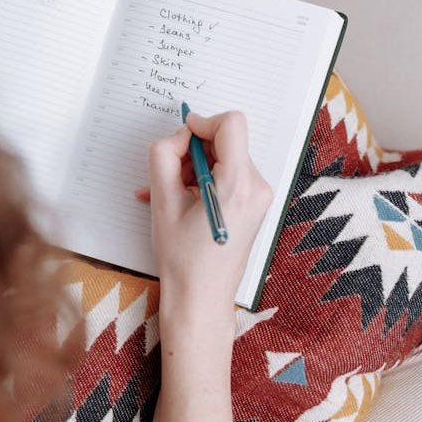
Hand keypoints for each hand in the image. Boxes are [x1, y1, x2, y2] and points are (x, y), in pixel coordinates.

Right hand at [137, 111, 272, 314]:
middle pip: (226, 142)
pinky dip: (204, 181)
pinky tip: (182, 202)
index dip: (202, 123)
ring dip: (195, 169)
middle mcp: (257, 187)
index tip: (181, 138)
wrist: (201, 297)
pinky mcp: (255, 205)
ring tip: (169, 196)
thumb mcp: (162, 203)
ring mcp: (260, 197)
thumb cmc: (182, 258)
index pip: (231, 125)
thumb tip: (178, 135)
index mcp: (236, 185)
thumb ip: (164, 157)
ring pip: (226, 159)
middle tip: (167, 178)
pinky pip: (229, 176)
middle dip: (194, 152)